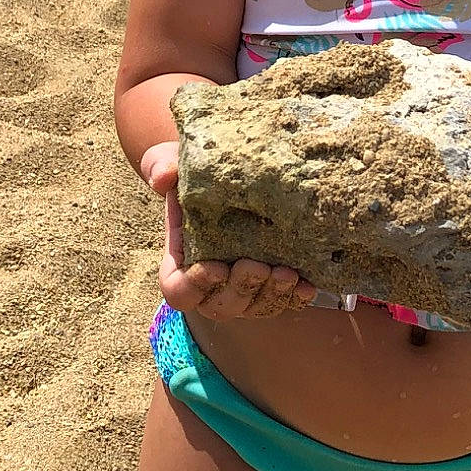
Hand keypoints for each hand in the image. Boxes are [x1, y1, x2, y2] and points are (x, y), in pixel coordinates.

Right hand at [140, 142, 318, 320]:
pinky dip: (294, 299)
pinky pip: (282, 304)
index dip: (196, 286)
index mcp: (180, 263)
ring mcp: (241, 290)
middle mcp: (209, 285)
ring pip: (253, 308)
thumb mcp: (170, 162)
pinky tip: (307, 286)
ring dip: (271, 296)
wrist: (225, 175)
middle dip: (242, 289)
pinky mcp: (269, 288)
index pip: (179, 290)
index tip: (217, 267)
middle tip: (259, 267)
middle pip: (220, 305)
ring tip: (288, 274)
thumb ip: (162, 168)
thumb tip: (163, 178)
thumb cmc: (192, 173)